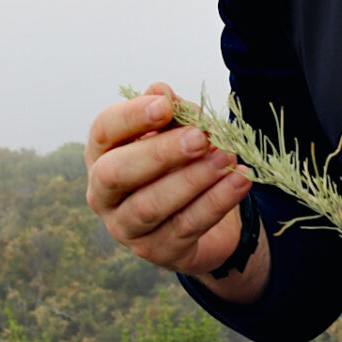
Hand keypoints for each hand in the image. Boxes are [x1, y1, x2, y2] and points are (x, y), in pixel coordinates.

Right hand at [84, 82, 255, 278]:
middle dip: (159, 153)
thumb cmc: (180, 162)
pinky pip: (186, 226)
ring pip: (151, 205)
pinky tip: (239, 180)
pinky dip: (216, 201)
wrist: (203, 215)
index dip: (131, 116)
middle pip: (117, 173)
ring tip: (225, 157)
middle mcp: (103, 194)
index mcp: (103, 154)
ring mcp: (126, 228)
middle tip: (199, 138)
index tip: (165, 106)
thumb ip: (169, 113)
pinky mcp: (157, 252)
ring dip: (192, 179)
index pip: (103, 131)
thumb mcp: (176, 132)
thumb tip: (160, 90)